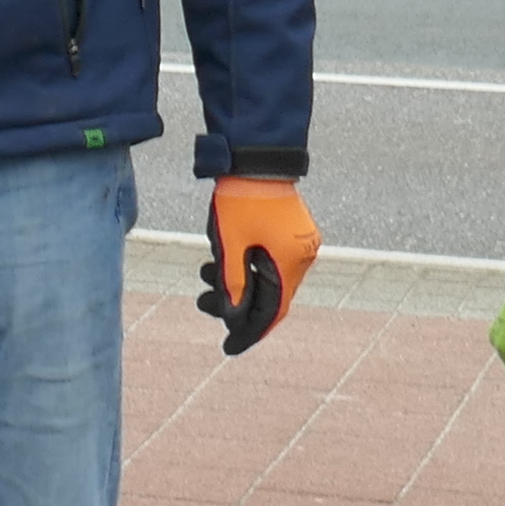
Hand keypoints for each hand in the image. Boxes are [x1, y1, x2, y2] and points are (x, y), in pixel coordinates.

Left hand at [196, 177, 320, 353]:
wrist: (253, 156)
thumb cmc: (238, 198)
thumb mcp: (229, 245)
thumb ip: (232, 284)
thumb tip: (234, 318)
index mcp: (290, 261)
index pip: (272, 312)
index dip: (249, 332)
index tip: (229, 349)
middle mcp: (301, 255)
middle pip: (270, 297)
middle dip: (236, 305)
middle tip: (203, 303)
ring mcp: (299, 242)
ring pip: (267, 279)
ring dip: (238, 284)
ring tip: (205, 275)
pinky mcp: (291, 232)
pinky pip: (270, 262)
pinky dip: (247, 269)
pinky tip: (221, 264)